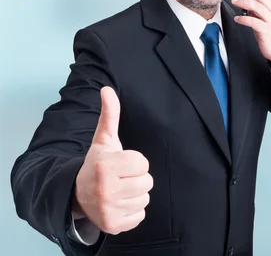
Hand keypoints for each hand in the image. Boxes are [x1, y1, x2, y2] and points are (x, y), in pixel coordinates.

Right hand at [73, 87, 152, 234]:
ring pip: (145, 198)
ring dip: (135, 194)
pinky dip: (132, 211)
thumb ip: (109, 116)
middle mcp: (105, 189)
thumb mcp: (103, 140)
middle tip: (120, 178)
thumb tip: (107, 89)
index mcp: (104, 166)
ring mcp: (108, 210)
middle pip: (147, 182)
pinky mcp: (113, 226)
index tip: (121, 164)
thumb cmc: (97, 163)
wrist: (77, 194)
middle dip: (137, 178)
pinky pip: (140, 216)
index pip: (143, 163)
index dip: (135, 162)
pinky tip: (118, 204)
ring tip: (119, 190)